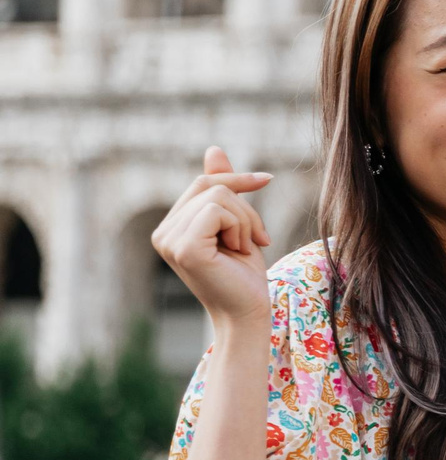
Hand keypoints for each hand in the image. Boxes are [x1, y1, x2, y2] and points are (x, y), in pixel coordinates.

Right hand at [152, 148, 273, 328]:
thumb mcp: (236, 223)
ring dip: (246, 221)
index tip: (267, 179)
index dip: (237, 178)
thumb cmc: (244, 273)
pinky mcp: (183, 247)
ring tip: (244, 248)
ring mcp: (169, 240)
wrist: (249, 311)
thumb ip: (223, 189)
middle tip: (255, 238)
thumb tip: (213, 148)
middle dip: (245, 207)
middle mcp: (163, 232)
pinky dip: (239, 227)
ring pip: (218, 196)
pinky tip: (238, 252)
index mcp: (171, 226)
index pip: (203, 182)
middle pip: (211, 185)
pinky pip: (217, 211)